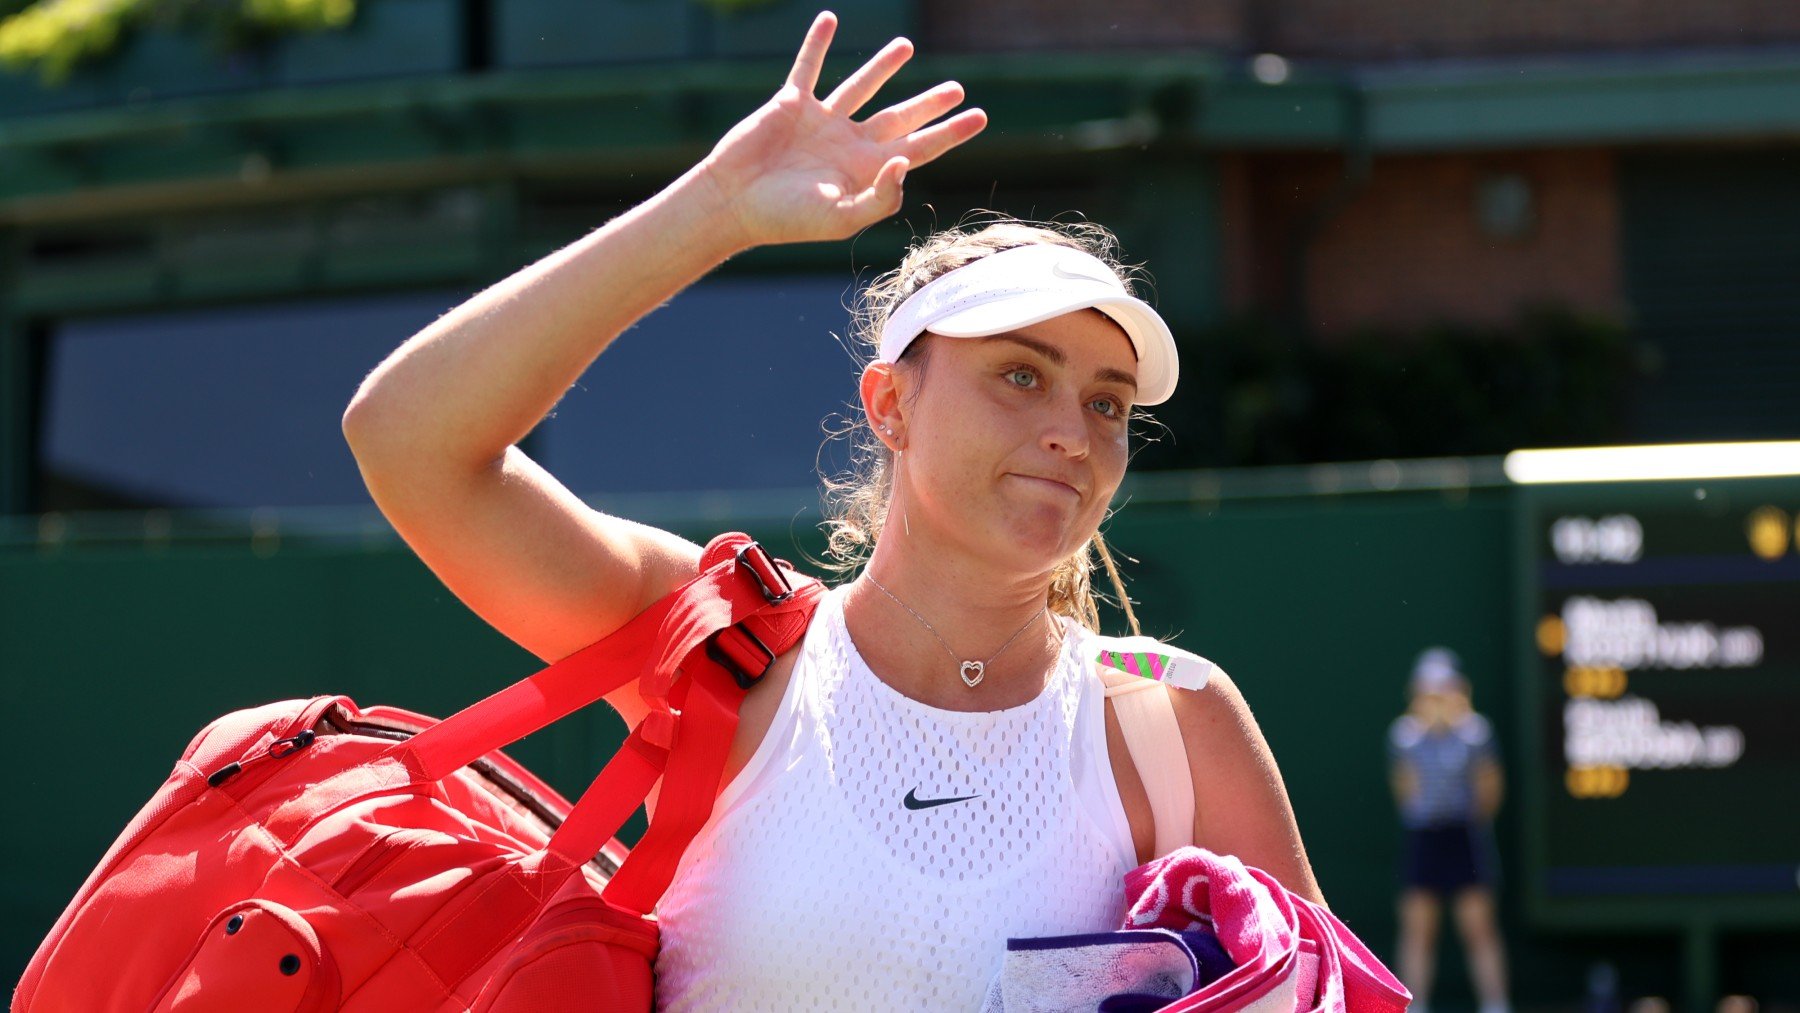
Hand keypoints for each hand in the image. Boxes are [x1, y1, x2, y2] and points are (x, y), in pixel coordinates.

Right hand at [696, 11, 986, 246]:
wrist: (732, 204)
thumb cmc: (785, 220)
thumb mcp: (839, 219)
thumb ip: (879, 197)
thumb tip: (907, 161)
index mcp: (865, 171)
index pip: (919, 148)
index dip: (950, 133)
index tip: (979, 117)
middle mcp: (848, 144)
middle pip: (899, 118)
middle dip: (928, 104)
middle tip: (957, 88)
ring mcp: (821, 122)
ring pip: (860, 86)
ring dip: (882, 65)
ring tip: (906, 46)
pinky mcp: (790, 104)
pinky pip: (808, 67)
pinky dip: (817, 43)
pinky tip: (828, 19)